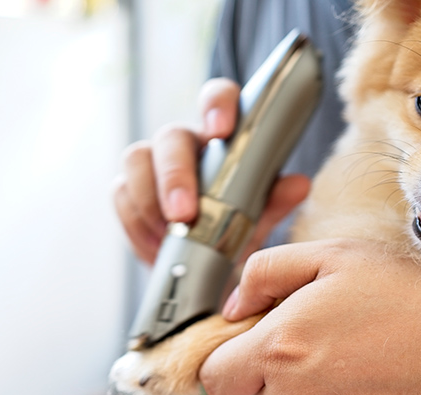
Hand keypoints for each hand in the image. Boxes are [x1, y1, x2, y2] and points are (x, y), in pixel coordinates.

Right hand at [113, 78, 310, 263]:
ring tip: (170, 239)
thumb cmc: (237, 232)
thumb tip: (298, 185)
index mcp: (222, 137)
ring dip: (150, 203)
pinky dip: (138, 226)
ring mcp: (152, 165)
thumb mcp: (261, 219)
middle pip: (170, 136)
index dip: (217, 105)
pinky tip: (157, 249)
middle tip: (186, 214)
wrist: (210, 269)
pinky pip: (121, 197)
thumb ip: (276, 201)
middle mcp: (185, 144)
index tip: (222, 129)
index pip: (217, 98)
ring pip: (136, 161)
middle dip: (175, 174)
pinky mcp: (128, 192)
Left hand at [200, 238, 420, 394]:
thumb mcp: (337, 257)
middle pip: (259, 392)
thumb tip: (232, 305)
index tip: (259, 344)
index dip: (231, 356)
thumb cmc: (412, 304)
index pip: (215, 373)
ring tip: (369, 367)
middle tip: (334, 344)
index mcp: (278, 349)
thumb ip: (267, 271)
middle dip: (281, 369)